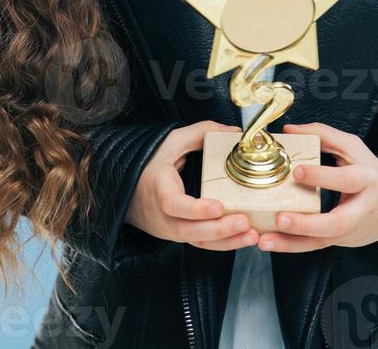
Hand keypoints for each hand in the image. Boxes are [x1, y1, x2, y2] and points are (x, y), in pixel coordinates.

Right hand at [123, 120, 259, 250]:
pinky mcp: (180, 235)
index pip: (173, 204)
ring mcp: (171, 229)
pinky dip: (223, 244)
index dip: (196, 209)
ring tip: (251, 234)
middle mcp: (163, 215)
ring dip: (226, 241)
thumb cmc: (151, 163)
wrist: (126, 189)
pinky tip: (243, 238)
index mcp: (158, 188)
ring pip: (197, 241)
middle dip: (219, 229)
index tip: (218, 206)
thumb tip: (234, 132)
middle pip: (189, 229)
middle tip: (245, 221)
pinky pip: (201, 243)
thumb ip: (202, 132)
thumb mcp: (171, 141)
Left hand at [257, 122, 377, 253]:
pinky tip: (271, 242)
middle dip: (307, 223)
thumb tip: (289, 130)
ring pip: (322, 242)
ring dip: (291, 243)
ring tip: (266, 240)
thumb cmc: (371, 173)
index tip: (297, 170)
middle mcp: (360, 210)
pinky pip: (315, 246)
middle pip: (337, 223)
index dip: (322, 176)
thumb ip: (323, 135)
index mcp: (366, 180)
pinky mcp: (340, 242)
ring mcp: (350, 231)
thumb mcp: (353, 148)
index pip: (346, 180)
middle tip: (281, 217)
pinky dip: (291, 246)